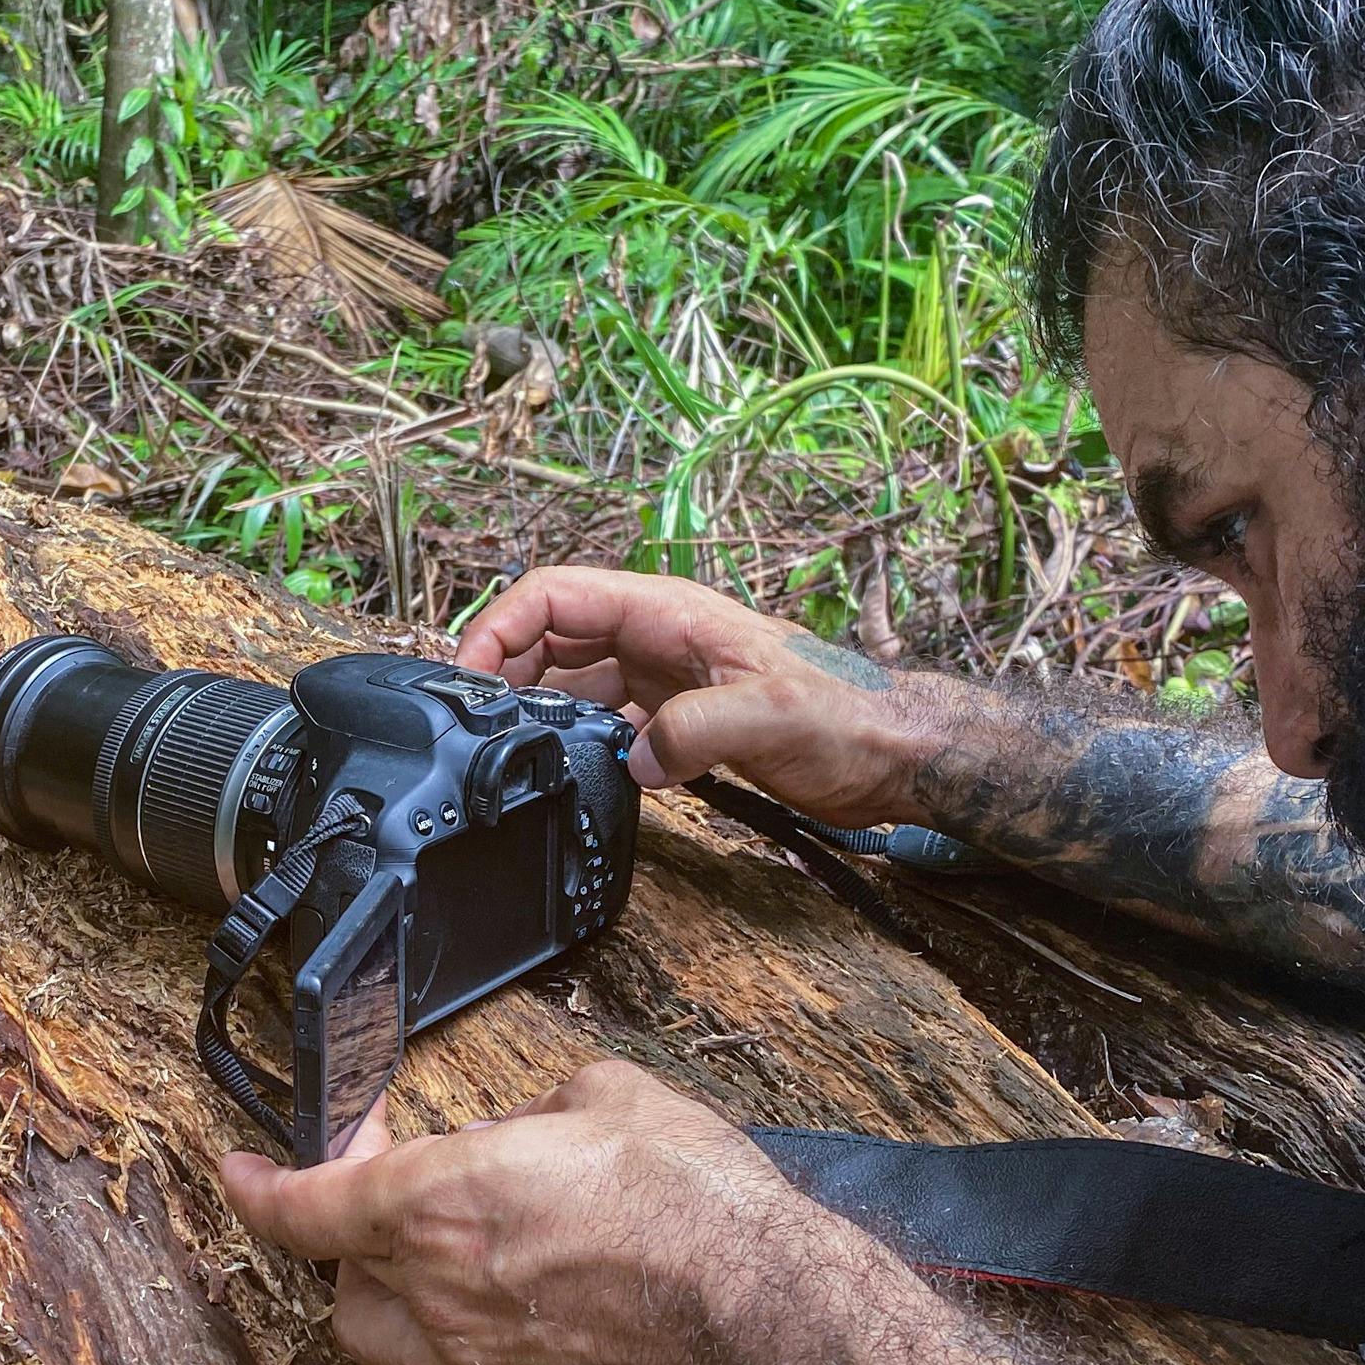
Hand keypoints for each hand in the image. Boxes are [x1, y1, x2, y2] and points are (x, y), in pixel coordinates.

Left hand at [219, 1059, 830, 1364]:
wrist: (764, 1315)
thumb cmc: (693, 1200)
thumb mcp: (607, 1097)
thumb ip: (535, 1111)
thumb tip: (517, 1132)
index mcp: (437, 1200)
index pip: (303, 1205)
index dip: (256, 1187)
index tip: (239, 1172)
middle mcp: (436, 1292)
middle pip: (339, 1275)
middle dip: (355, 1231)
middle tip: (408, 1194)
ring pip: (374, 1343)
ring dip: (383, 1300)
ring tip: (436, 1267)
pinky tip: (467, 1335)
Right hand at [455, 566, 925, 827]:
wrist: (894, 751)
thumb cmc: (848, 715)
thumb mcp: (771, 717)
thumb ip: (696, 732)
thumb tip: (635, 758)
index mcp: (669, 611)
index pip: (556, 594)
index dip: (501, 624)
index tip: (470, 674)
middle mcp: (656, 636)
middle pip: (550, 635)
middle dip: (503, 670)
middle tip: (474, 724)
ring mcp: (663, 677)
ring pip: (570, 678)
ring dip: (534, 708)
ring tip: (506, 750)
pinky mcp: (675, 719)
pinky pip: (601, 720)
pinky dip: (572, 739)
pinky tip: (564, 770)